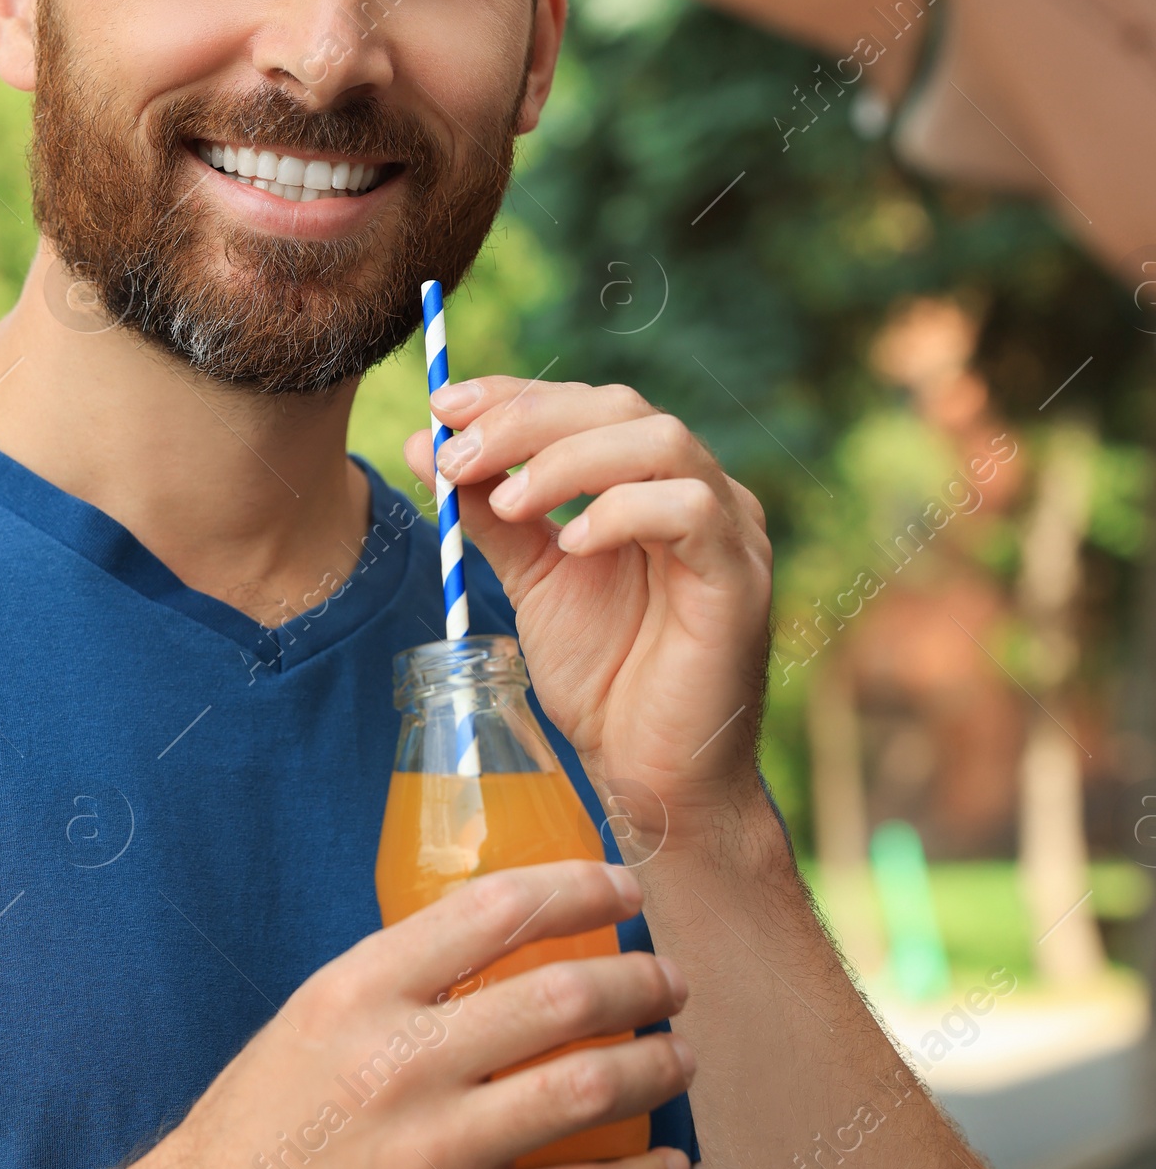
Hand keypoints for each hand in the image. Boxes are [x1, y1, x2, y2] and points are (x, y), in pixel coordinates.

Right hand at [126, 861, 691, 1168]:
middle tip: (670, 983)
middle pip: (564, 998)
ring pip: (589, 1089)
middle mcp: (398, 1064)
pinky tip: (668, 1168)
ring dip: (657, 1068)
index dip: (581, 889)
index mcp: (358, 994)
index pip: (497, 909)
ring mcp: (432, 1154)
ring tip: (678, 1058)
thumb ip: (398, 982)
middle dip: (642, 983)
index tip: (624, 891)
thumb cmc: (258, 1132)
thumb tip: (501, 942)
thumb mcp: (310, 1022)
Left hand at [405, 378, 771, 822]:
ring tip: (507, 500)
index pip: (587, 405)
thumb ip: (489, 513)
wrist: (650, 774)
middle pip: (621, 407)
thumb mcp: (532, 579)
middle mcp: (698, 490)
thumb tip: (428, 443)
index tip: (444, 404)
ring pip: (661, 441)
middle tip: (459, 454)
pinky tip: (572, 542)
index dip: (515, 395)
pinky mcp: (739, 577)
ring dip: (569, 459)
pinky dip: (623, 510)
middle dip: (528, 420)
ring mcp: (729, 529)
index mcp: (651, 483)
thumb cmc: (604, 678)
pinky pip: (692, 510)